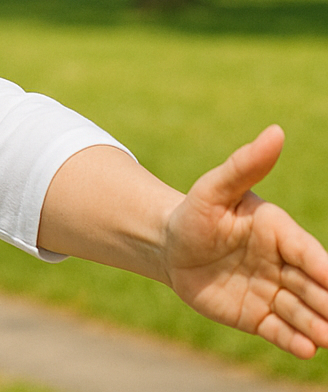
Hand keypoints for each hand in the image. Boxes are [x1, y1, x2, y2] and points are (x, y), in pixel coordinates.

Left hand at [164, 125, 327, 358]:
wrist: (169, 246)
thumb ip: (244, 164)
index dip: (321, 266)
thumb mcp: (213, 188)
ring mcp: (273, 293)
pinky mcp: (257, 316)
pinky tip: (304, 350)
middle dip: (327, 302)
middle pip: (313, 287)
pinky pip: (279, 330)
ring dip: (315, 326)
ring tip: (324, 337)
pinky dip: (293, 341)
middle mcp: (284, 266)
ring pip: (301, 312)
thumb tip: (275, 132)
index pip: (308, 252)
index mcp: (280, 233)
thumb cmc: (195, 212)